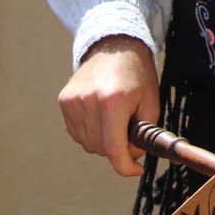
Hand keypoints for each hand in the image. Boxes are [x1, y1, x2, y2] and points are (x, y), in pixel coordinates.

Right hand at [58, 35, 159, 176]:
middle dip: (118, 147)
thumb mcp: (150, 102)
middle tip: (130, 130)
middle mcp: (88, 101)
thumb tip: (131, 158)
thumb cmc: (137, 75)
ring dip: (102, 140)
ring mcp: (73, 101)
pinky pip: (76, 132)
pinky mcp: (64, 100)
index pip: (114, 150)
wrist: (115, 45)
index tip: (137, 169)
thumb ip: (144, 134)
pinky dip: (90, 131)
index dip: (126, 167)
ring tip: (115, 118)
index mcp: (113, 102)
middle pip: (100, 148)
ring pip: (87, 143)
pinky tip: (100, 114)